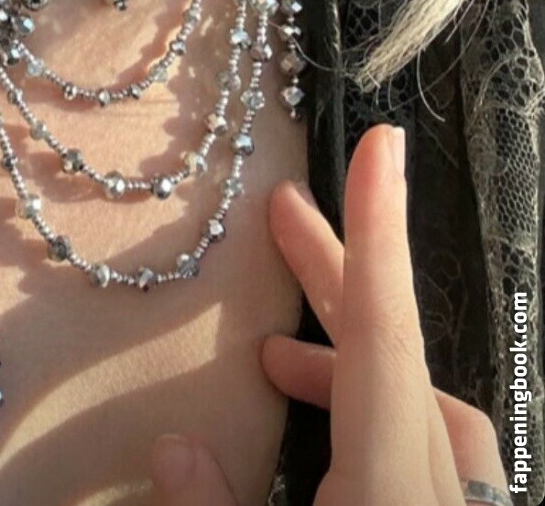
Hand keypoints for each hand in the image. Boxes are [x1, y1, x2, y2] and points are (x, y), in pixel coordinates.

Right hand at [149, 123, 510, 503]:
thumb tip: (172, 444)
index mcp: (394, 486)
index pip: (384, 333)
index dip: (379, 231)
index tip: (382, 145)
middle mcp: (445, 491)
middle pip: (399, 354)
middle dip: (341, 274)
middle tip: (284, 211)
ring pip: (427, 408)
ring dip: (356, 362)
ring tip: (276, 356)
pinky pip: (439, 456)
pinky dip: (390, 418)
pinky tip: (336, 444)